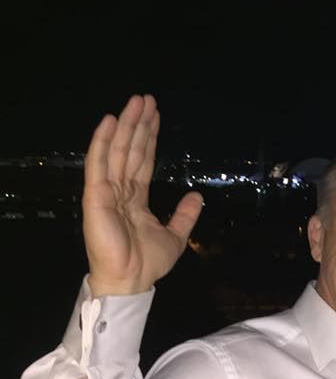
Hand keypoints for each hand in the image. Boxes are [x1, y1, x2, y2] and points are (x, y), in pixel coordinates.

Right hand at [82, 95, 202, 295]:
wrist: (132, 280)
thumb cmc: (147, 262)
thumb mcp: (176, 236)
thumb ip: (185, 214)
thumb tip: (197, 195)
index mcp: (136, 198)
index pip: (143, 161)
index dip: (150, 138)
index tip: (156, 116)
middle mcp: (119, 190)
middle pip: (130, 150)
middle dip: (139, 124)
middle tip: (146, 98)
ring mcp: (106, 191)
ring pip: (116, 150)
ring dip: (125, 124)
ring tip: (135, 101)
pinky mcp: (95, 196)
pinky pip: (98, 164)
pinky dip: (102, 141)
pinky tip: (110, 121)